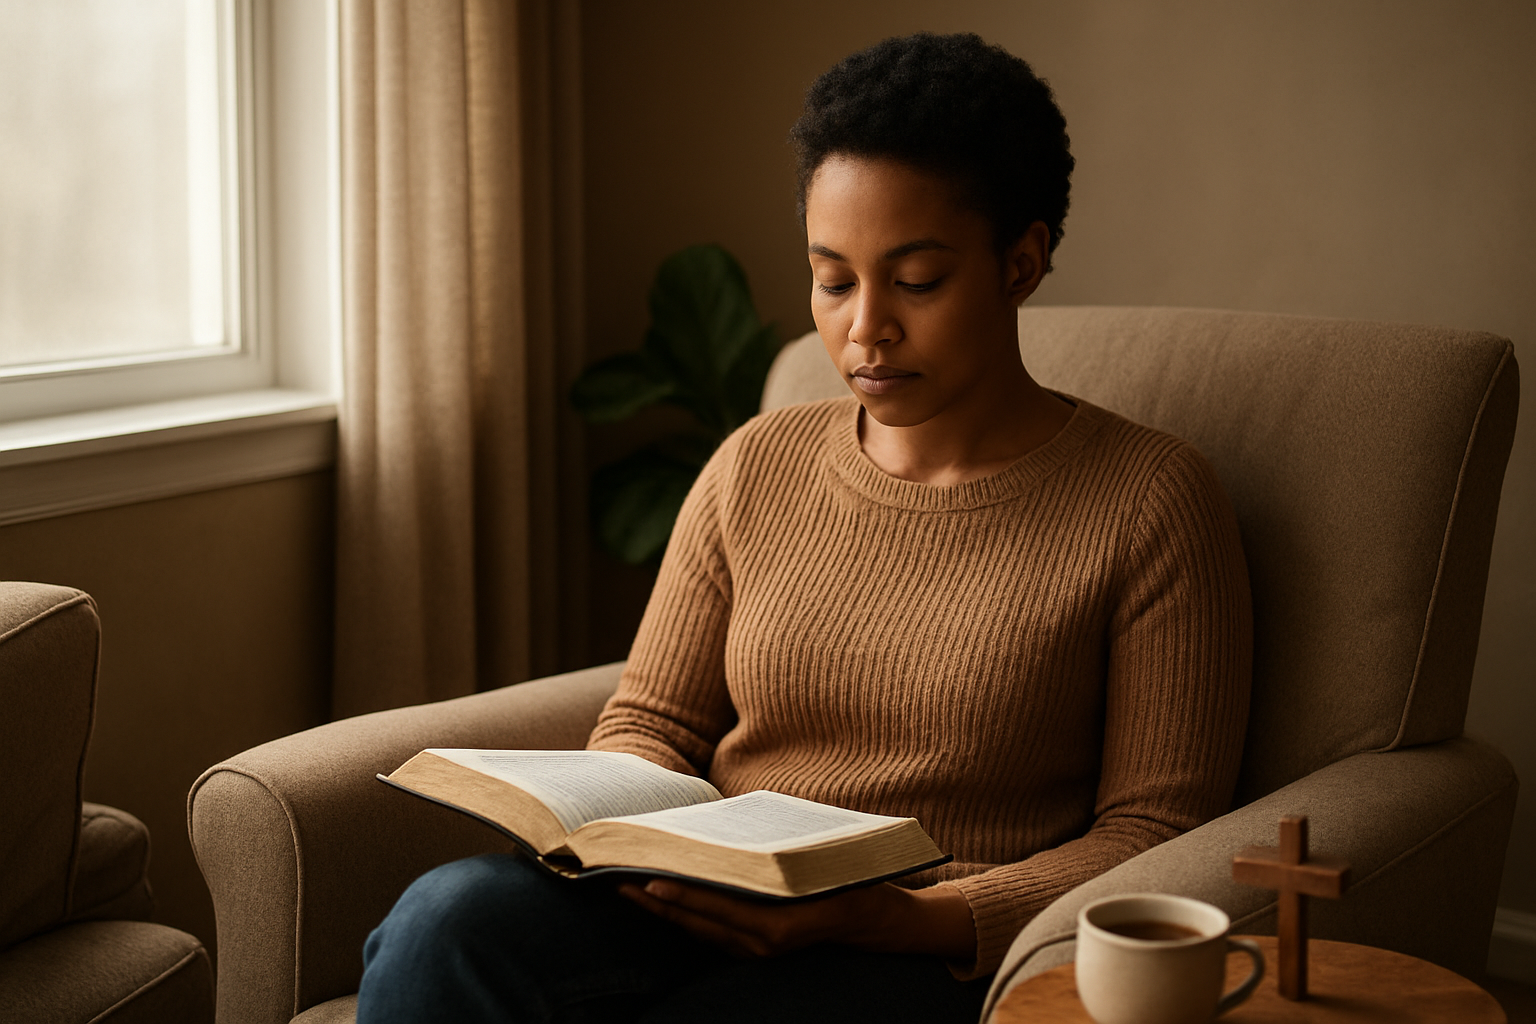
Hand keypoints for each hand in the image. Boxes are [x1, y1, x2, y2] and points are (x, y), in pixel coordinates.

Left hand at [618, 878, 974, 959]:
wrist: (882, 922)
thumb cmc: (855, 882)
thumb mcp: (824, 866)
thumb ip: (779, 860)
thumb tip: (731, 834)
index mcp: (778, 927)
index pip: (717, 909)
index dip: (680, 896)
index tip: (646, 880)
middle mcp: (762, 945)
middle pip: (697, 923)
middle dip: (655, 902)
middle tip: (616, 876)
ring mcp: (757, 950)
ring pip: (698, 930)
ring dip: (662, 909)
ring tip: (627, 883)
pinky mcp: (755, 946)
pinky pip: (711, 933)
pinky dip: (685, 914)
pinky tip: (662, 896)